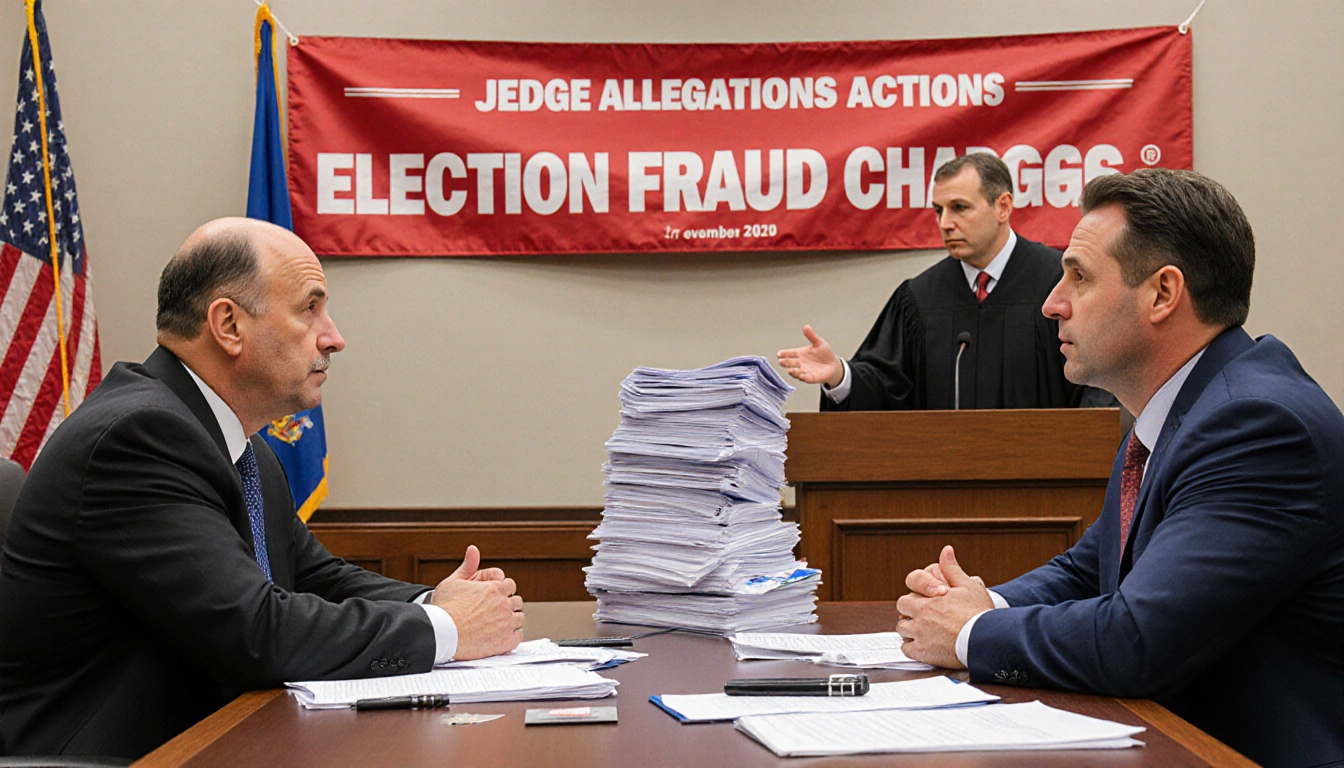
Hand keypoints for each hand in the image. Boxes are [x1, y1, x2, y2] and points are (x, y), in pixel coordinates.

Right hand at [431, 548, 524, 659]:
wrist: (441, 634)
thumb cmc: (444, 609)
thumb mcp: (453, 582)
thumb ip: (468, 566)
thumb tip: (473, 549)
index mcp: (494, 588)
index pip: (510, 585)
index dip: (502, 590)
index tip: (494, 597)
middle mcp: (503, 604)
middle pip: (517, 601)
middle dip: (508, 605)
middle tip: (495, 612)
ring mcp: (506, 623)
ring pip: (519, 619)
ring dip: (511, 620)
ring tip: (496, 624)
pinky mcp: (505, 641)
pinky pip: (517, 637)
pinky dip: (511, 636)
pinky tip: (499, 636)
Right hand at [777, 325, 843, 387]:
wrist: (833, 364)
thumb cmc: (825, 353)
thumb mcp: (819, 343)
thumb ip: (811, 336)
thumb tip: (806, 326)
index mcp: (800, 353)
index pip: (789, 353)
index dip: (783, 354)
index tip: (779, 354)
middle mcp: (800, 363)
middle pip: (790, 363)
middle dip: (786, 363)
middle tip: (782, 361)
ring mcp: (804, 371)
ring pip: (796, 372)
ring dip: (793, 372)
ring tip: (790, 370)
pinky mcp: (811, 378)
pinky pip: (806, 378)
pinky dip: (803, 377)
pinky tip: (801, 375)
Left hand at [895, 546, 992, 668]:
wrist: (987, 640)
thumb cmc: (979, 614)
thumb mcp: (968, 586)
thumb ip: (952, 569)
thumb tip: (945, 552)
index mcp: (927, 600)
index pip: (906, 597)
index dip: (913, 600)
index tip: (921, 604)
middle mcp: (920, 617)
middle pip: (902, 612)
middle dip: (909, 613)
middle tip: (922, 617)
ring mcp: (920, 636)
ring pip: (902, 630)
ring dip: (910, 630)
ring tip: (924, 631)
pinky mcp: (923, 653)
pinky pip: (906, 649)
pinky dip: (912, 647)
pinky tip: (924, 645)